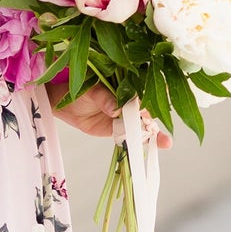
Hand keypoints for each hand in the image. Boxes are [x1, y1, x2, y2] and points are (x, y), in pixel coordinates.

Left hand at [46, 80, 173, 147]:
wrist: (64, 104)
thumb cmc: (79, 89)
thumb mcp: (92, 90)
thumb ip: (105, 98)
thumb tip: (116, 108)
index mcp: (127, 85)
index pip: (145, 92)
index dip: (155, 100)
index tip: (159, 109)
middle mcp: (131, 100)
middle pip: (148, 111)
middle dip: (158, 121)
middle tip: (165, 132)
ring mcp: (126, 116)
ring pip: (144, 126)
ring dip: (155, 135)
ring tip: (165, 142)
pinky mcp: (119, 129)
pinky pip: (132, 136)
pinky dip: (141, 142)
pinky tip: (154, 146)